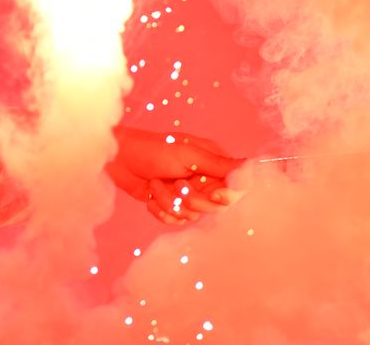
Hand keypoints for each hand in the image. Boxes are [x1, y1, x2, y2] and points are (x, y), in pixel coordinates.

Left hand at [106, 125, 242, 224]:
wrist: (117, 158)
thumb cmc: (151, 148)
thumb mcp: (187, 154)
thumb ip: (218, 165)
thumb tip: (252, 166)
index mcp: (212, 161)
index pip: (234, 187)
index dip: (224, 195)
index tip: (211, 191)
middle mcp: (203, 178)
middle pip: (215, 206)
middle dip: (192, 199)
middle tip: (176, 184)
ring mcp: (186, 192)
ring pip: (192, 215)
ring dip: (170, 202)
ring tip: (156, 183)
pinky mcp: (169, 203)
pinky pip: (175, 220)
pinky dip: (160, 209)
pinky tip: (150, 194)